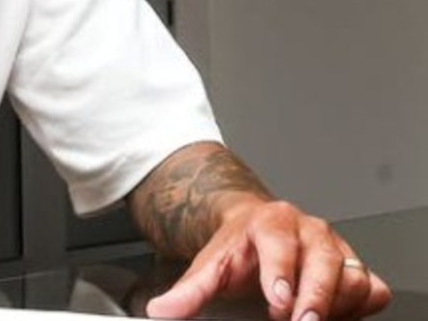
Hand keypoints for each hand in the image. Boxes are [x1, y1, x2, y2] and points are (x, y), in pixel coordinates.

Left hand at [146, 199, 391, 319]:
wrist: (255, 232)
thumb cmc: (238, 251)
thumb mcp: (209, 267)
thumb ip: (188, 291)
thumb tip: (162, 312)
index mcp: (271, 222)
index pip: (280, 243)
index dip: (282, 272)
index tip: (279, 301)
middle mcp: (309, 230)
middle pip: (324, 261)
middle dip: (315, 297)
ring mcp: (336, 247)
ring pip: (351, 277)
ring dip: (335, 306)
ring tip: (307, 320)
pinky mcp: (355, 265)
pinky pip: (371, 288)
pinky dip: (358, 308)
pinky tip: (332, 316)